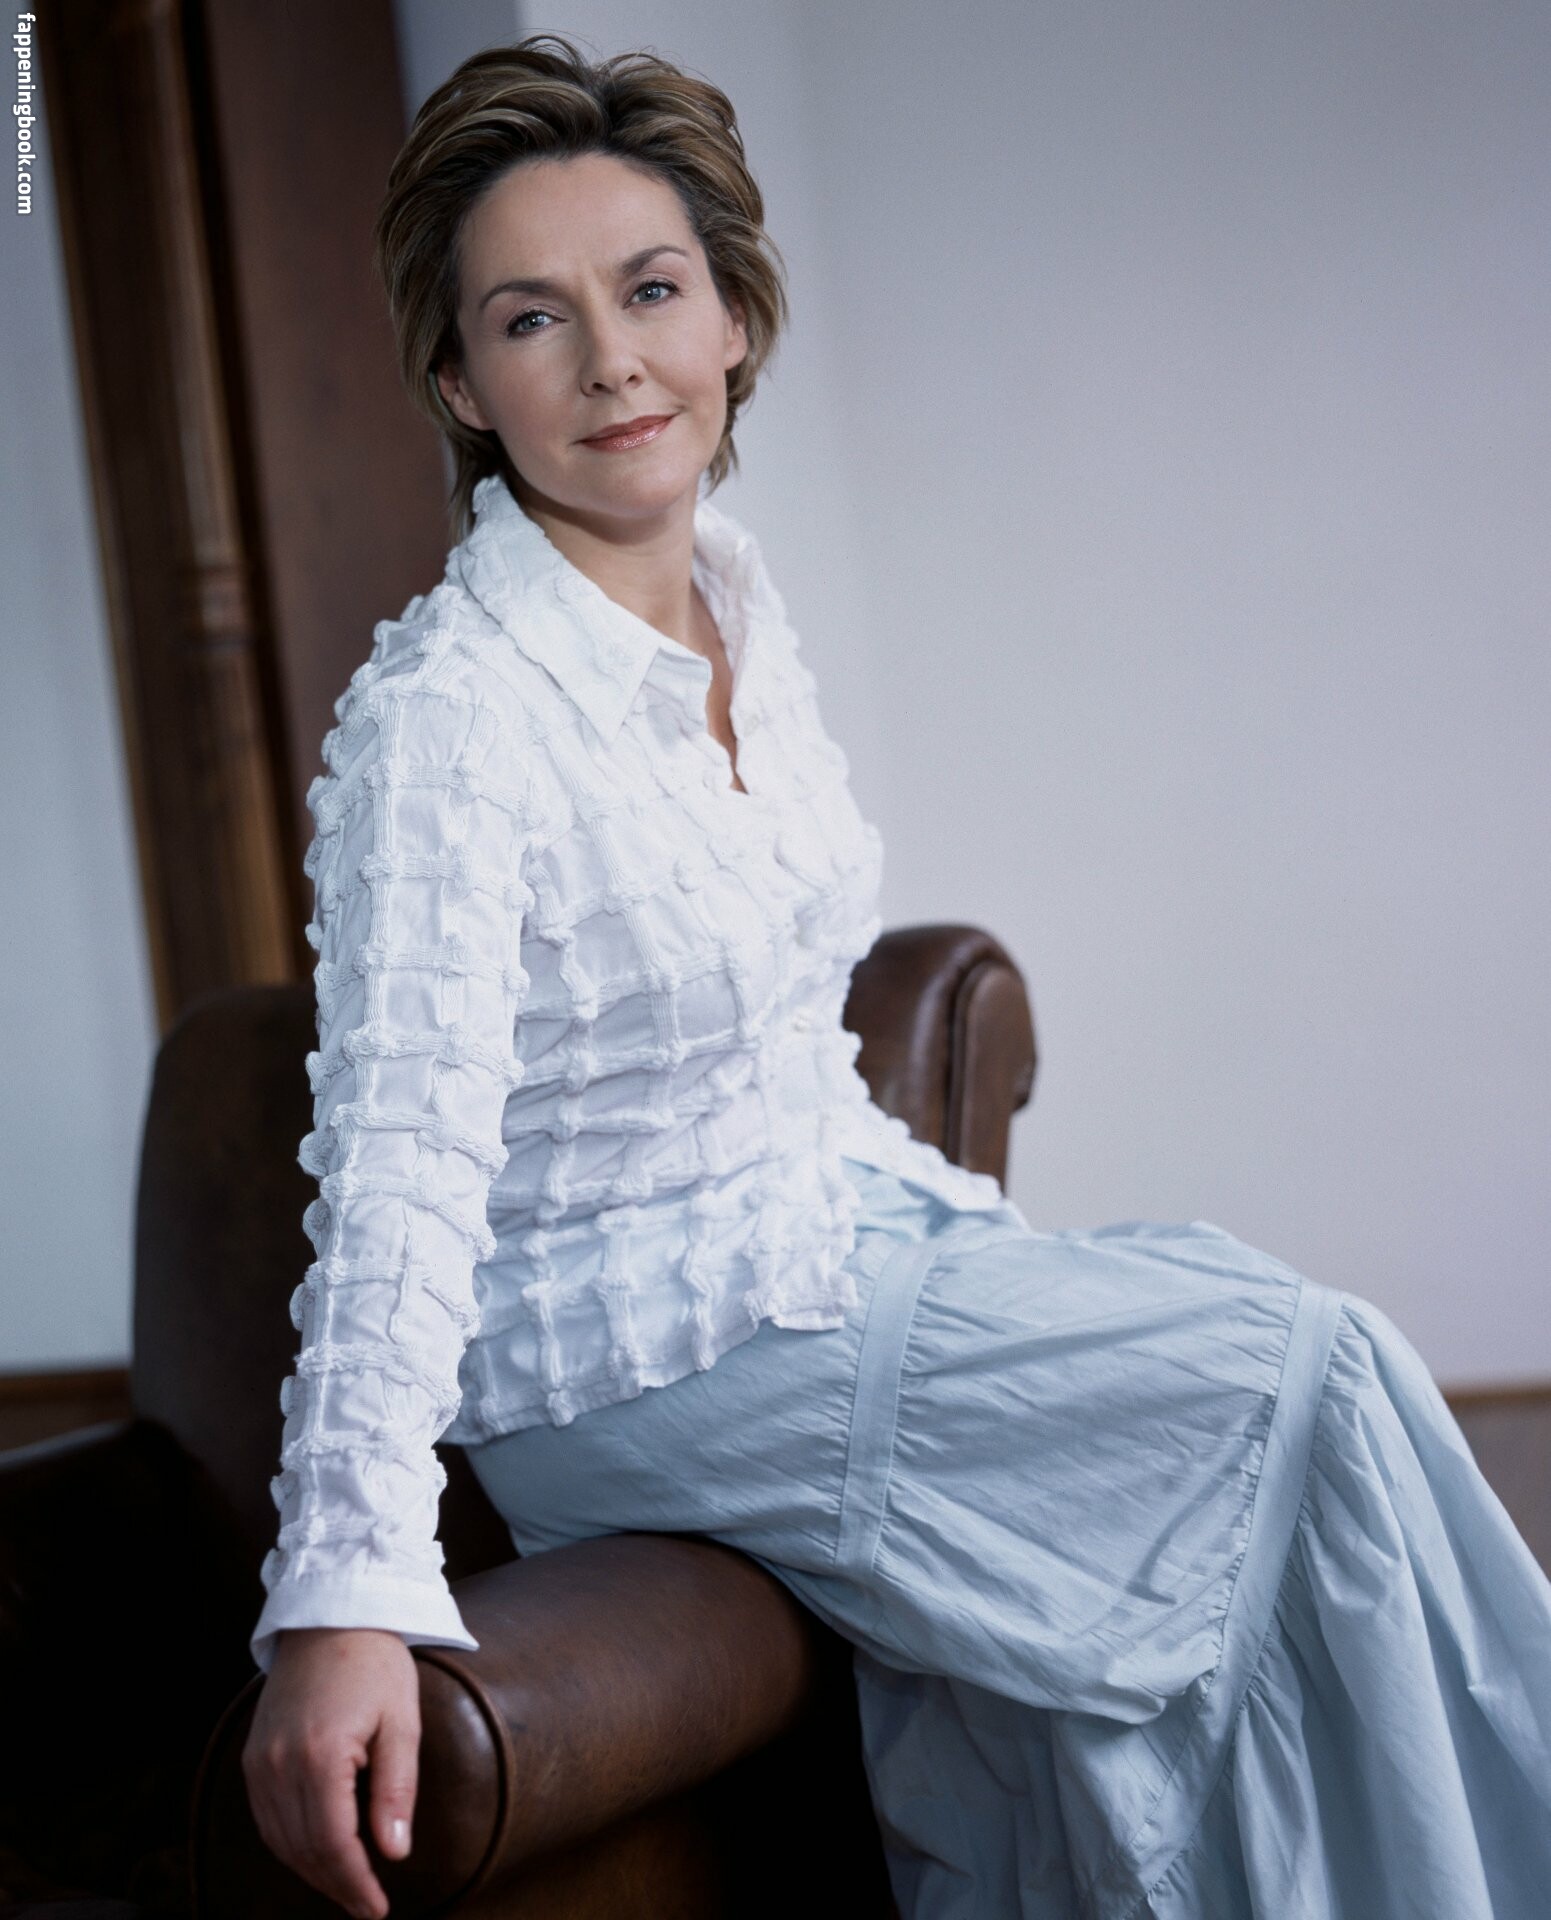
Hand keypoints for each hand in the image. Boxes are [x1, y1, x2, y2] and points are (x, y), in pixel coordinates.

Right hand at [242, 1627, 420, 1919]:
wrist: (331, 1616)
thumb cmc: (376, 1664)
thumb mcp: (401, 1722)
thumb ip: (396, 1790)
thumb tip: (394, 1853)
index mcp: (320, 1755)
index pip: (333, 1844)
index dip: (355, 1884)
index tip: (379, 1909)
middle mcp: (279, 1764)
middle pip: (303, 1850)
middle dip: (336, 1885)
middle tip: (367, 1906)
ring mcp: (259, 1761)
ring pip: (280, 1841)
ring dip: (312, 1871)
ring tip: (347, 1887)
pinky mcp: (253, 1755)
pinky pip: (267, 1818)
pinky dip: (290, 1845)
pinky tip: (317, 1853)